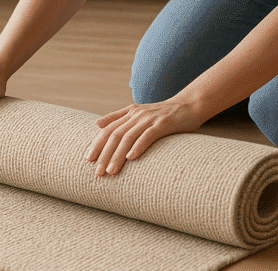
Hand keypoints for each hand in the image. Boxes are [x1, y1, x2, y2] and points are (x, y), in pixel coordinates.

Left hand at [84, 99, 204, 175]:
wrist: (190, 105)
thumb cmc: (164, 114)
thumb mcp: (139, 112)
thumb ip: (118, 117)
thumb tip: (97, 124)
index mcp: (130, 113)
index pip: (108, 130)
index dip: (97, 144)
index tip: (88, 160)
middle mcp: (137, 115)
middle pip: (115, 135)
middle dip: (104, 154)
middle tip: (98, 173)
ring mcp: (150, 119)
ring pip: (128, 137)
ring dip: (117, 155)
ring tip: (111, 171)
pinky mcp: (163, 124)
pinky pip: (148, 135)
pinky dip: (138, 146)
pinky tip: (131, 158)